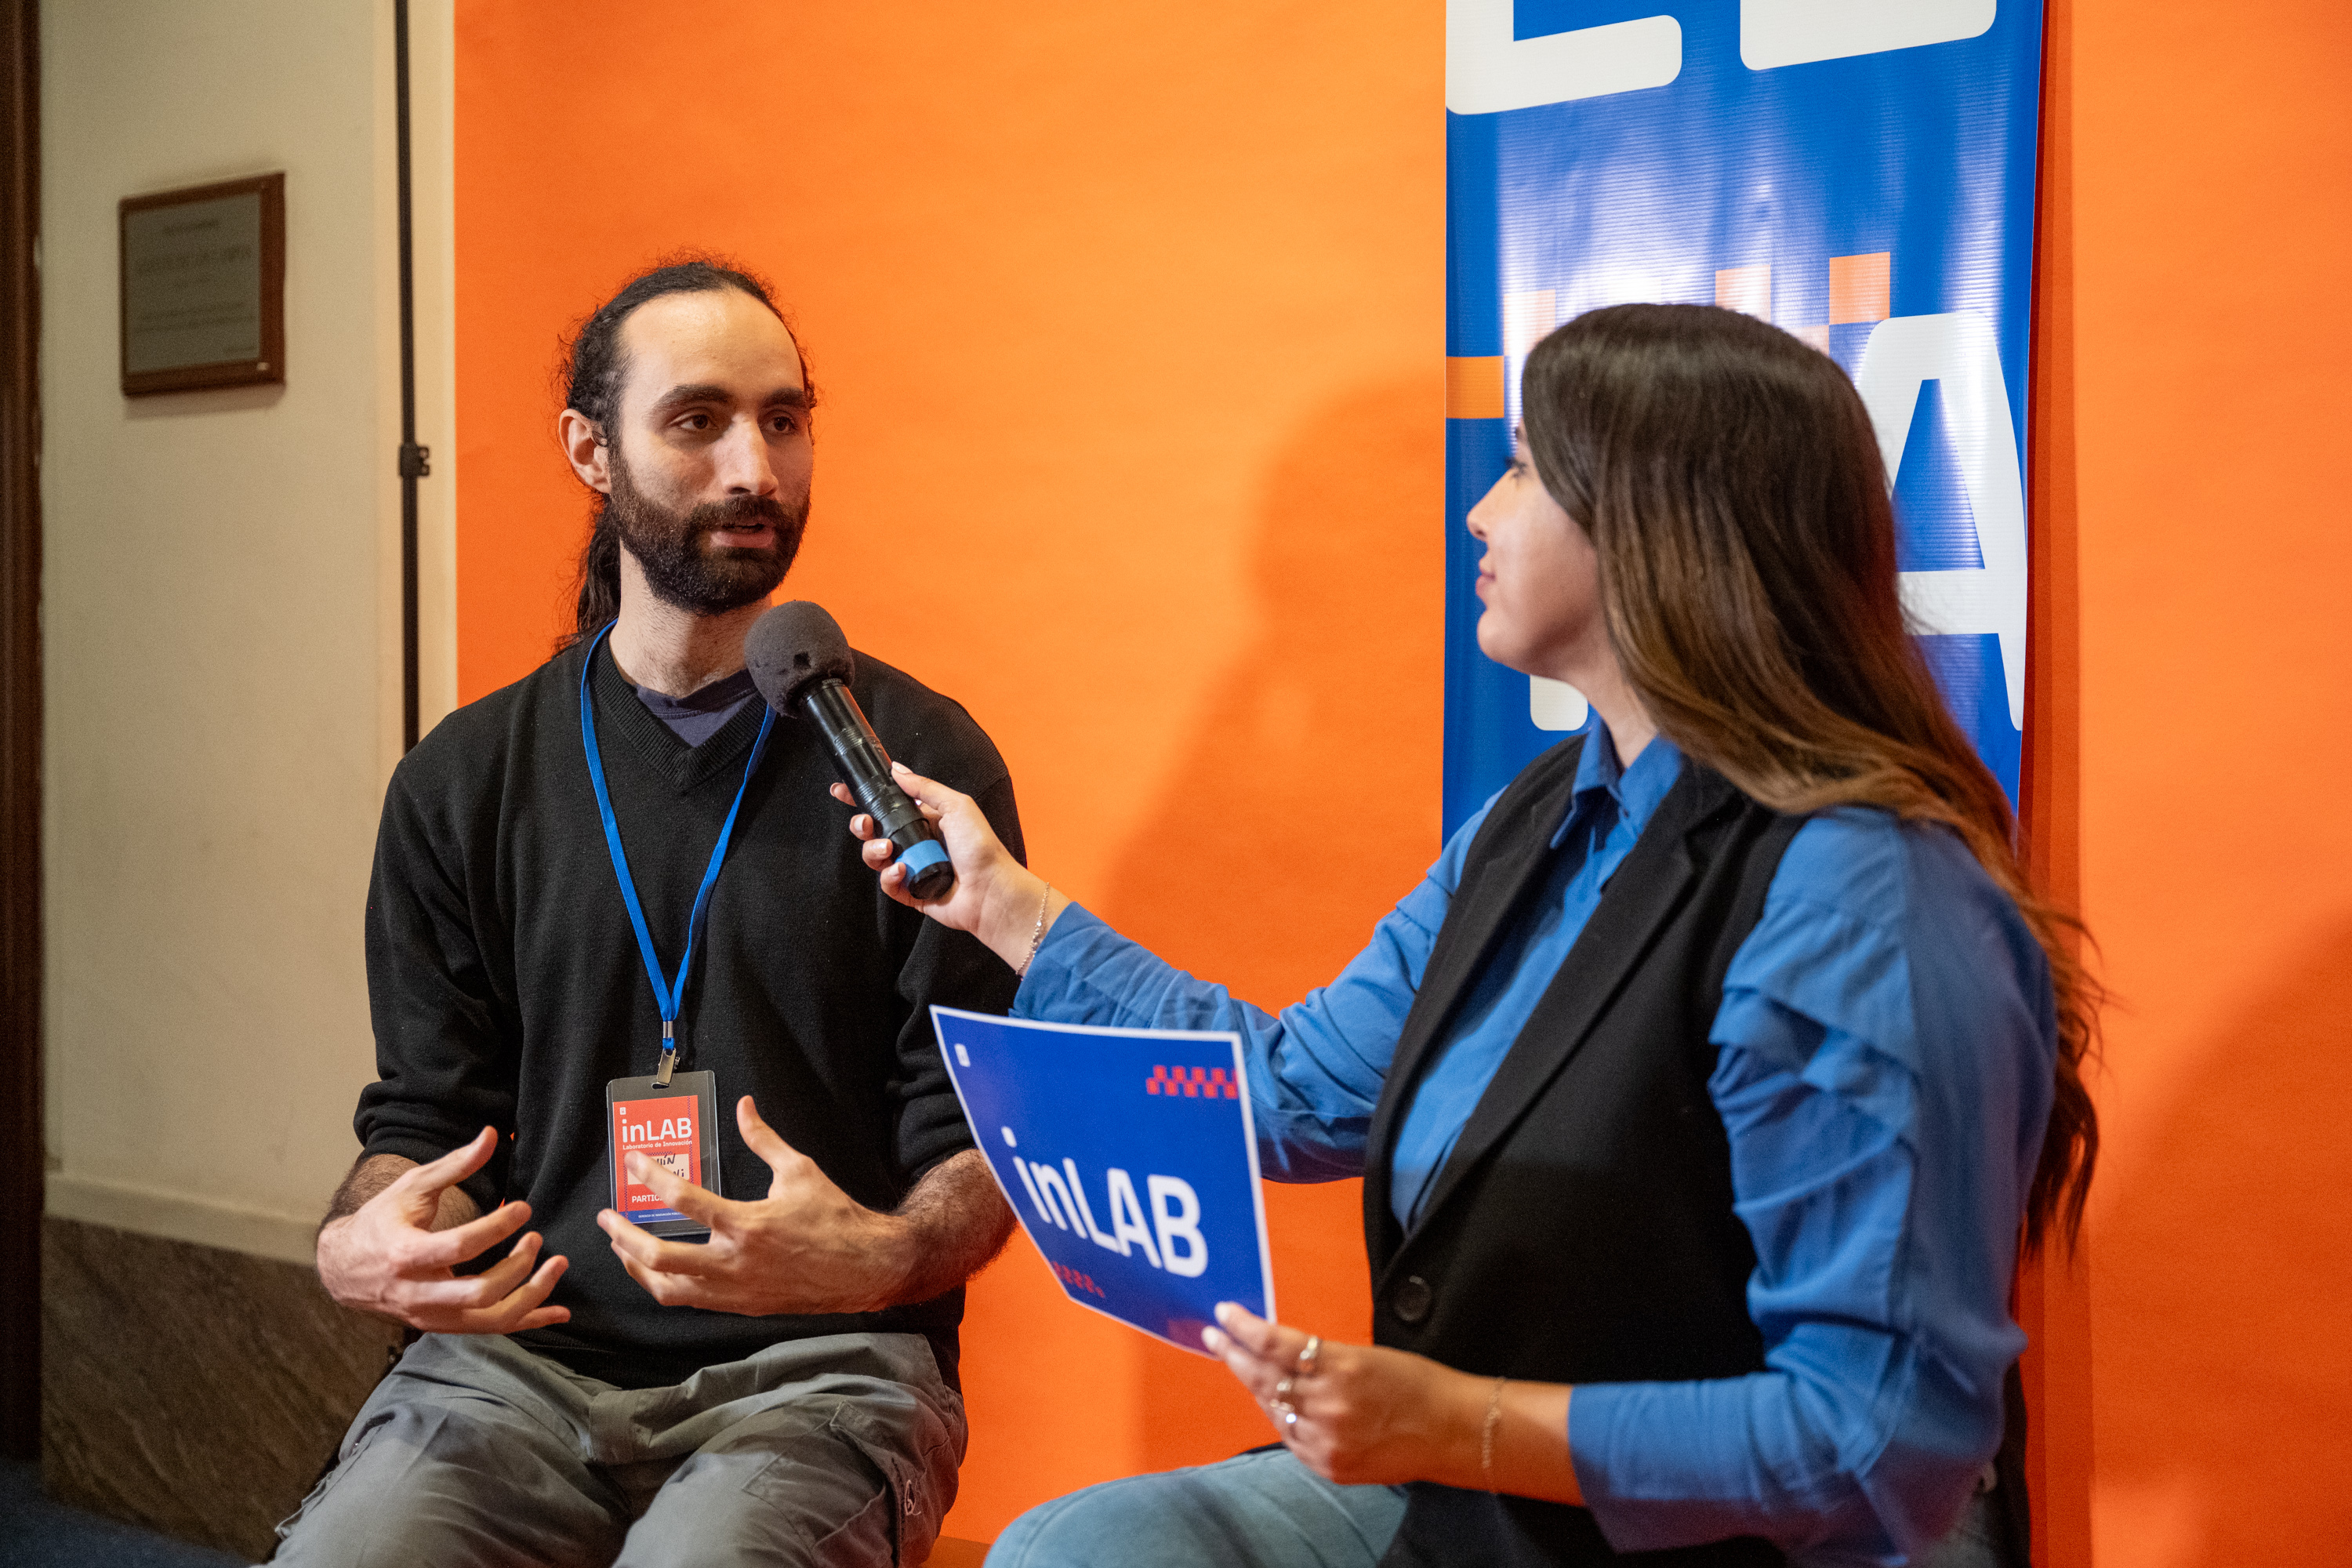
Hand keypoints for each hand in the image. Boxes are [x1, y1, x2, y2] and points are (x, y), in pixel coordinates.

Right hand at [315, 1128, 569, 1332]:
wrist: (344, 1268)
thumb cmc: (381, 1221)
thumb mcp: (411, 1187)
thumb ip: (454, 1165)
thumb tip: (490, 1135)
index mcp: (405, 1255)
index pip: (459, 1247)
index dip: (497, 1228)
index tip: (523, 1208)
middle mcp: (418, 1294)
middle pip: (479, 1293)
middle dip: (517, 1267)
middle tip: (536, 1237)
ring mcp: (432, 1317)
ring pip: (490, 1320)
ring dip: (533, 1296)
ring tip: (557, 1265)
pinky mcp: (443, 1326)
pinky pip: (491, 1330)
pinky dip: (528, 1321)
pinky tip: (559, 1310)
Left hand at [597, 1096, 905, 1315]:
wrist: (863, 1269)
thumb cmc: (834, 1219)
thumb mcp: (799, 1171)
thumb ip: (764, 1140)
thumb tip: (745, 1106)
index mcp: (746, 1225)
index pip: (683, 1200)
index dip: (651, 1178)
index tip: (633, 1163)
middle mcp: (733, 1262)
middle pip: (659, 1256)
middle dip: (624, 1236)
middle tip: (608, 1218)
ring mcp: (734, 1290)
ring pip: (667, 1287)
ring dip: (637, 1267)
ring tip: (621, 1247)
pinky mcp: (739, 1306)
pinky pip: (689, 1300)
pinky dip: (664, 1284)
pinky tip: (656, 1270)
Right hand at [833, 764, 1063, 970]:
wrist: (990, 890)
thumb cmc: (980, 847)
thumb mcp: (956, 806)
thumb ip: (924, 788)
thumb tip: (897, 769)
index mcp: (925, 819)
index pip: (887, 806)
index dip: (863, 799)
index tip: (841, 791)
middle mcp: (915, 842)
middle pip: (874, 831)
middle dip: (862, 826)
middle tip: (865, 824)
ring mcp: (911, 867)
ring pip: (875, 856)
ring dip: (874, 850)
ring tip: (890, 849)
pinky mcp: (909, 892)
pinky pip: (886, 883)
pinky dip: (889, 876)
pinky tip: (903, 871)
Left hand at [1203, 1303, 1485, 1488]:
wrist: (1452, 1432)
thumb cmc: (1416, 1384)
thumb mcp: (1366, 1355)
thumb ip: (1319, 1356)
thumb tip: (1275, 1349)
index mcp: (1341, 1367)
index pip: (1275, 1344)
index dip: (1245, 1328)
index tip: (1225, 1313)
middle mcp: (1328, 1405)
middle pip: (1263, 1377)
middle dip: (1233, 1354)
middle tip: (1214, 1336)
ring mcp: (1326, 1441)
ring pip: (1273, 1409)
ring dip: (1257, 1386)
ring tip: (1243, 1366)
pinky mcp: (1329, 1465)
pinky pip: (1291, 1438)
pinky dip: (1282, 1418)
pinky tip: (1278, 1403)